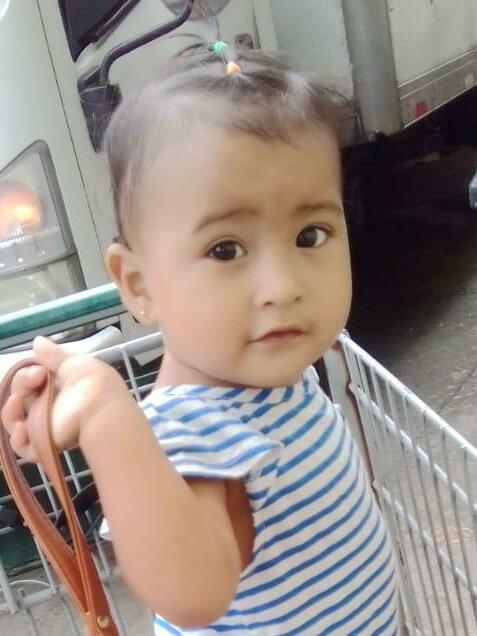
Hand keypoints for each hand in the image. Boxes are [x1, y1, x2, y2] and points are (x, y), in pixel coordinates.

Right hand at [1, 336, 129, 461]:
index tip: (38, 368)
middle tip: (37, 376)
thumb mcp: (74, 362)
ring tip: (16, 401)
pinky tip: (22, 426)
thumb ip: (53, 355)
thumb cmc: (92, 382)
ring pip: (15, 422)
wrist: (101, 405)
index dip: (27, 373)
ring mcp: (46, 427)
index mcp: (57, 389)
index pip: (30, 382)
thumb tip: (37, 341)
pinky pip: (23, 446)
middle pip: (20, 397)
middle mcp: (49, 408)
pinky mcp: (45, 445)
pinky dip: (17, 438)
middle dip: (22, 383)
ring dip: (10, 411)